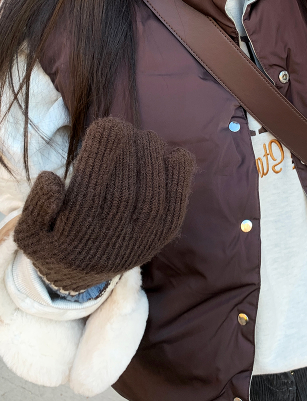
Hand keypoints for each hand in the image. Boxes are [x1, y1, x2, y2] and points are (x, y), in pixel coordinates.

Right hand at [13, 117, 194, 293]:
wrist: (82, 275)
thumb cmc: (56, 241)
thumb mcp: (32, 231)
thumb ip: (37, 206)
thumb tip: (51, 178)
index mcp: (80, 230)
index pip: (94, 185)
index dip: (103, 150)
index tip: (106, 125)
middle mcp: (114, 235)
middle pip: (126, 185)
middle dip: (128, 148)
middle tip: (123, 127)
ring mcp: (144, 235)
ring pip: (154, 190)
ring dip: (153, 156)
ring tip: (144, 137)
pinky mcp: (164, 233)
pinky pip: (178, 199)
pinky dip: (179, 175)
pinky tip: (171, 154)